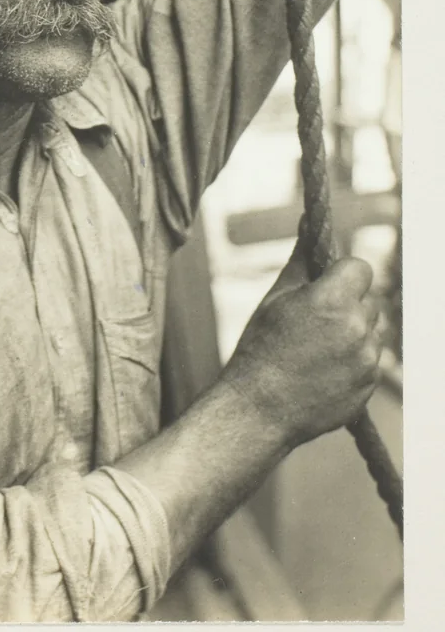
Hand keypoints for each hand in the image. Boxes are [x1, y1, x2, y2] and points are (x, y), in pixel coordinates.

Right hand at [221, 256, 385, 448]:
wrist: (260, 409)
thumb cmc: (260, 348)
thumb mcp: (276, 298)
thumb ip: (301, 260)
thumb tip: (308, 222)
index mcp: (332, 300)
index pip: (360, 267)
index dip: (343, 273)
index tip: (326, 284)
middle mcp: (357, 327)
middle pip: (367, 299)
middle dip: (347, 304)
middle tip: (314, 320)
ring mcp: (367, 359)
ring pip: (371, 330)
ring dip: (353, 332)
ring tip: (316, 348)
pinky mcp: (371, 384)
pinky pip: (371, 359)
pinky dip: (354, 359)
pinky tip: (323, 368)